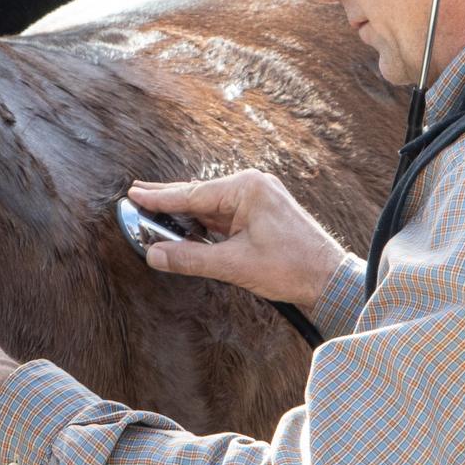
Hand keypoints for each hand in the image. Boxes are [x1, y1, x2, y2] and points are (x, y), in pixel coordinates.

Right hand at [128, 170, 346, 310]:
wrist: (331, 279)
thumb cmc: (291, 267)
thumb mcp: (234, 265)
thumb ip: (191, 258)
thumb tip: (156, 255)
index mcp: (247, 189)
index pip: (193, 194)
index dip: (160, 198)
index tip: (134, 194)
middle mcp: (253, 186)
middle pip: (200, 194)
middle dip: (168, 198)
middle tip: (137, 193)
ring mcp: (259, 198)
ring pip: (211, 205)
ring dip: (185, 212)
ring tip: (154, 209)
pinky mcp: (262, 213)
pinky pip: (225, 214)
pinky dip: (204, 221)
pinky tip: (187, 225)